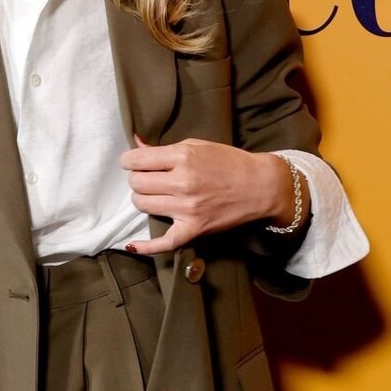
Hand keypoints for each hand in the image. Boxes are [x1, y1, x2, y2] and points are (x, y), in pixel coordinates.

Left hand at [119, 133, 295, 254]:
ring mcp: (187, 208)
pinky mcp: (194, 229)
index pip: (137, 160)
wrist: (260, 186)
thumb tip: (136, 144)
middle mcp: (183, 182)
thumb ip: (164, 148)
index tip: (133, 163)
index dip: (129, 161)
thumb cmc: (230, 163)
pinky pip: (163, 242)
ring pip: (142, 205)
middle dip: (138, 179)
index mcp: (184, 157)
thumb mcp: (198, 145)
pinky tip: (132, 245)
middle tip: (149, 179)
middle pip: (137, 183)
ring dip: (143, 200)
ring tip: (156, 196)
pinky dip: (145, 246)